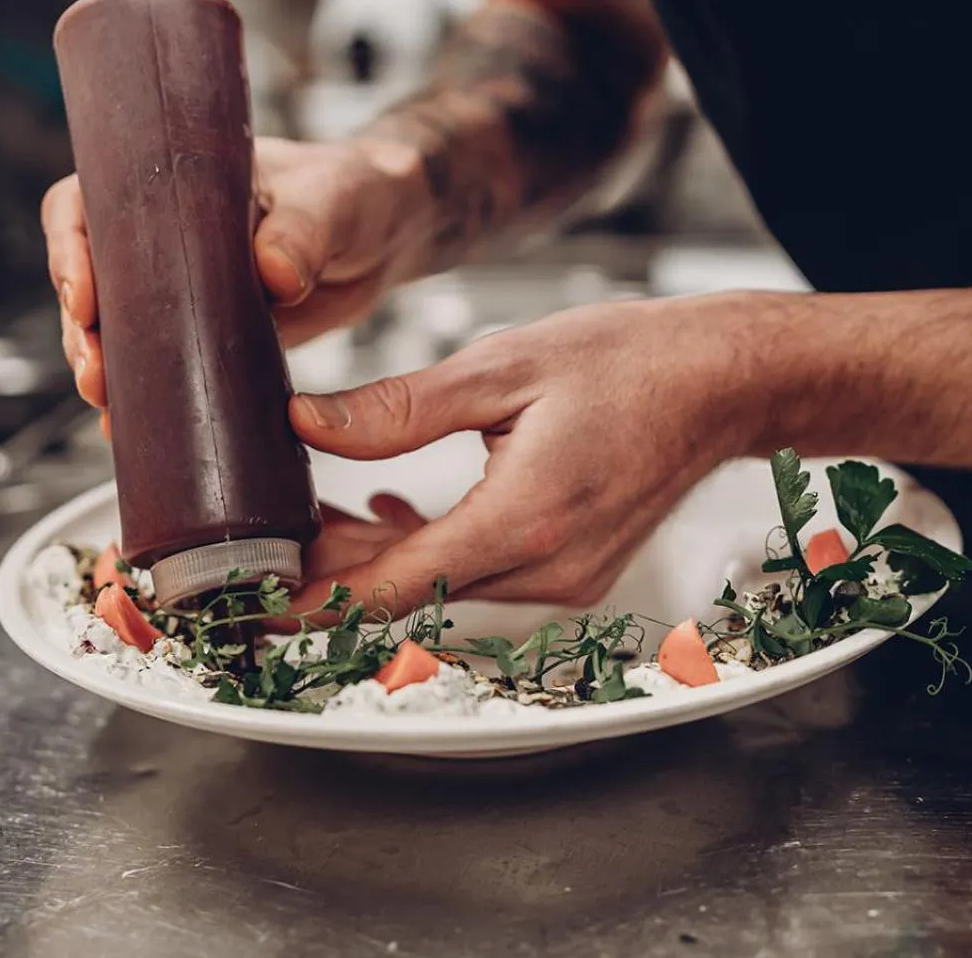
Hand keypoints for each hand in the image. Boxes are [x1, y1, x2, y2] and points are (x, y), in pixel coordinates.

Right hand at [43, 136, 430, 436]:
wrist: (387, 233)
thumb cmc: (354, 192)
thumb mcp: (330, 201)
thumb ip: (303, 231)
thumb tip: (272, 273)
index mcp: (171, 182)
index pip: (86, 206)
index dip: (70, 252)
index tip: (83, 301)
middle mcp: (162, 236)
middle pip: (90, 279)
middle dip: (81, 330)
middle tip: (96, 375)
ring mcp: (180, 288)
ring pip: (117, 328)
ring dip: (104, 368)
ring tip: (107, 406)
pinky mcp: (208, 333)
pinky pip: (161, 363)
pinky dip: (144, 395)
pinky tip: (130, 430)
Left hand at [283, 296, 756, 619]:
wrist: (722, 383)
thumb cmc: (628, 361)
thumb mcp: (501, 366)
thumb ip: (399, 408)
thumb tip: (306, 423)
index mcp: (526, 521)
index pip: (391, 588)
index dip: (311, 605)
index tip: (250, 610)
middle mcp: (547, 571)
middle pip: (406, 593)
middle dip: (330, 571)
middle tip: (262, 536)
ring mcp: (564, 581)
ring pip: (438, 586)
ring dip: (373, 560)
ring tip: (312, 515)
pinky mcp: (572, 573)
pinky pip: (476, 576)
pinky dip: (425, 551)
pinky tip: (387, 515)